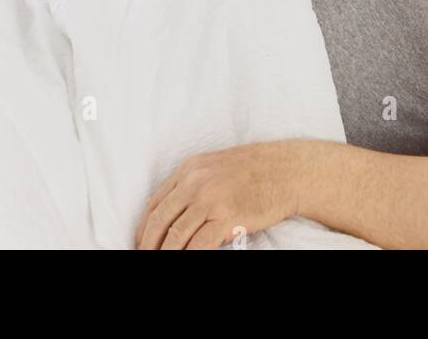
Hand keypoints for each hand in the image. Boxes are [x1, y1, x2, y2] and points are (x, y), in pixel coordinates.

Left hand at [135, 141, 301, 249]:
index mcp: (189, 169)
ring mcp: (211, 200)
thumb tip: (172, 213)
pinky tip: (188, 259)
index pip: (155, 203)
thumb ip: (192, 184)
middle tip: (145, 256)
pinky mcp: (227, 217)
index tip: (140, 242)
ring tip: (162, 261)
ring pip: (175, 235)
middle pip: (160, 220)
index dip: (143, 227)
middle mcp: (195, 182)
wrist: (286, 170)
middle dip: (148, 245)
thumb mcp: (215, 167)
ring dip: (165, 253)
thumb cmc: (254, 170)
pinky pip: (199, 244)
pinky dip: (189, 256)